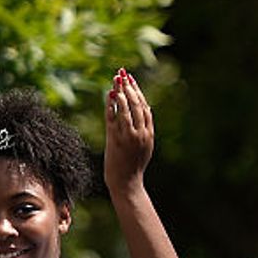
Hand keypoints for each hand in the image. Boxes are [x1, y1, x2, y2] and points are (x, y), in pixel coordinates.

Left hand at [104, 68, 153, 191]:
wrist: (127, 183)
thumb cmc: (132, 167)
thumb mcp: (144, 147)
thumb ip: (144, 131)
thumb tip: (144, 114)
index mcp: (149, 134)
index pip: (144, 107)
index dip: (138, 92)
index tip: (131, 80)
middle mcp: (141, 132)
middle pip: (136, 104)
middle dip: (129, 87)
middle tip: (122, 73)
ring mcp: (129, 136)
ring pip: (126, 108)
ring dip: (120, 92)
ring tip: (115, 80)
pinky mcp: (116, 139)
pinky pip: (113, 118)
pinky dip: (111, 105)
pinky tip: (108, 95)